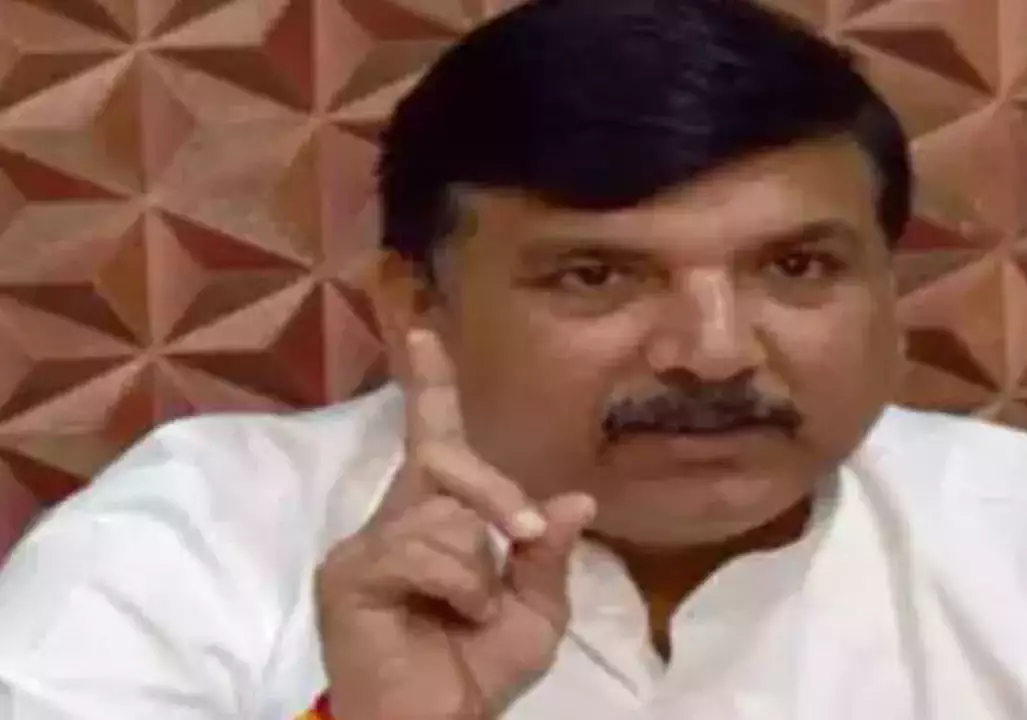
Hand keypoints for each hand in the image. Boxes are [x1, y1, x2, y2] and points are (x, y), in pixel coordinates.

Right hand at [315, 328, 595, 719]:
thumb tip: (572, 502)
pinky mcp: (349, 574)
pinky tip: (455, 616)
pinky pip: (421, 547)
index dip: (430, 388)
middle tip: (521, 533)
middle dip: (494, 491)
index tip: (424, 335)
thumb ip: (547, 555)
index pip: (432, 440)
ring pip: (442, 511)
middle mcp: (394, 519)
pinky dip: (459, 585)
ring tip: (471, 613)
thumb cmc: (478, 671)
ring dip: (480, 569)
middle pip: (445, 456)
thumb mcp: (536, 611)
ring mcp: (365, 545)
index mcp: (435, 519)